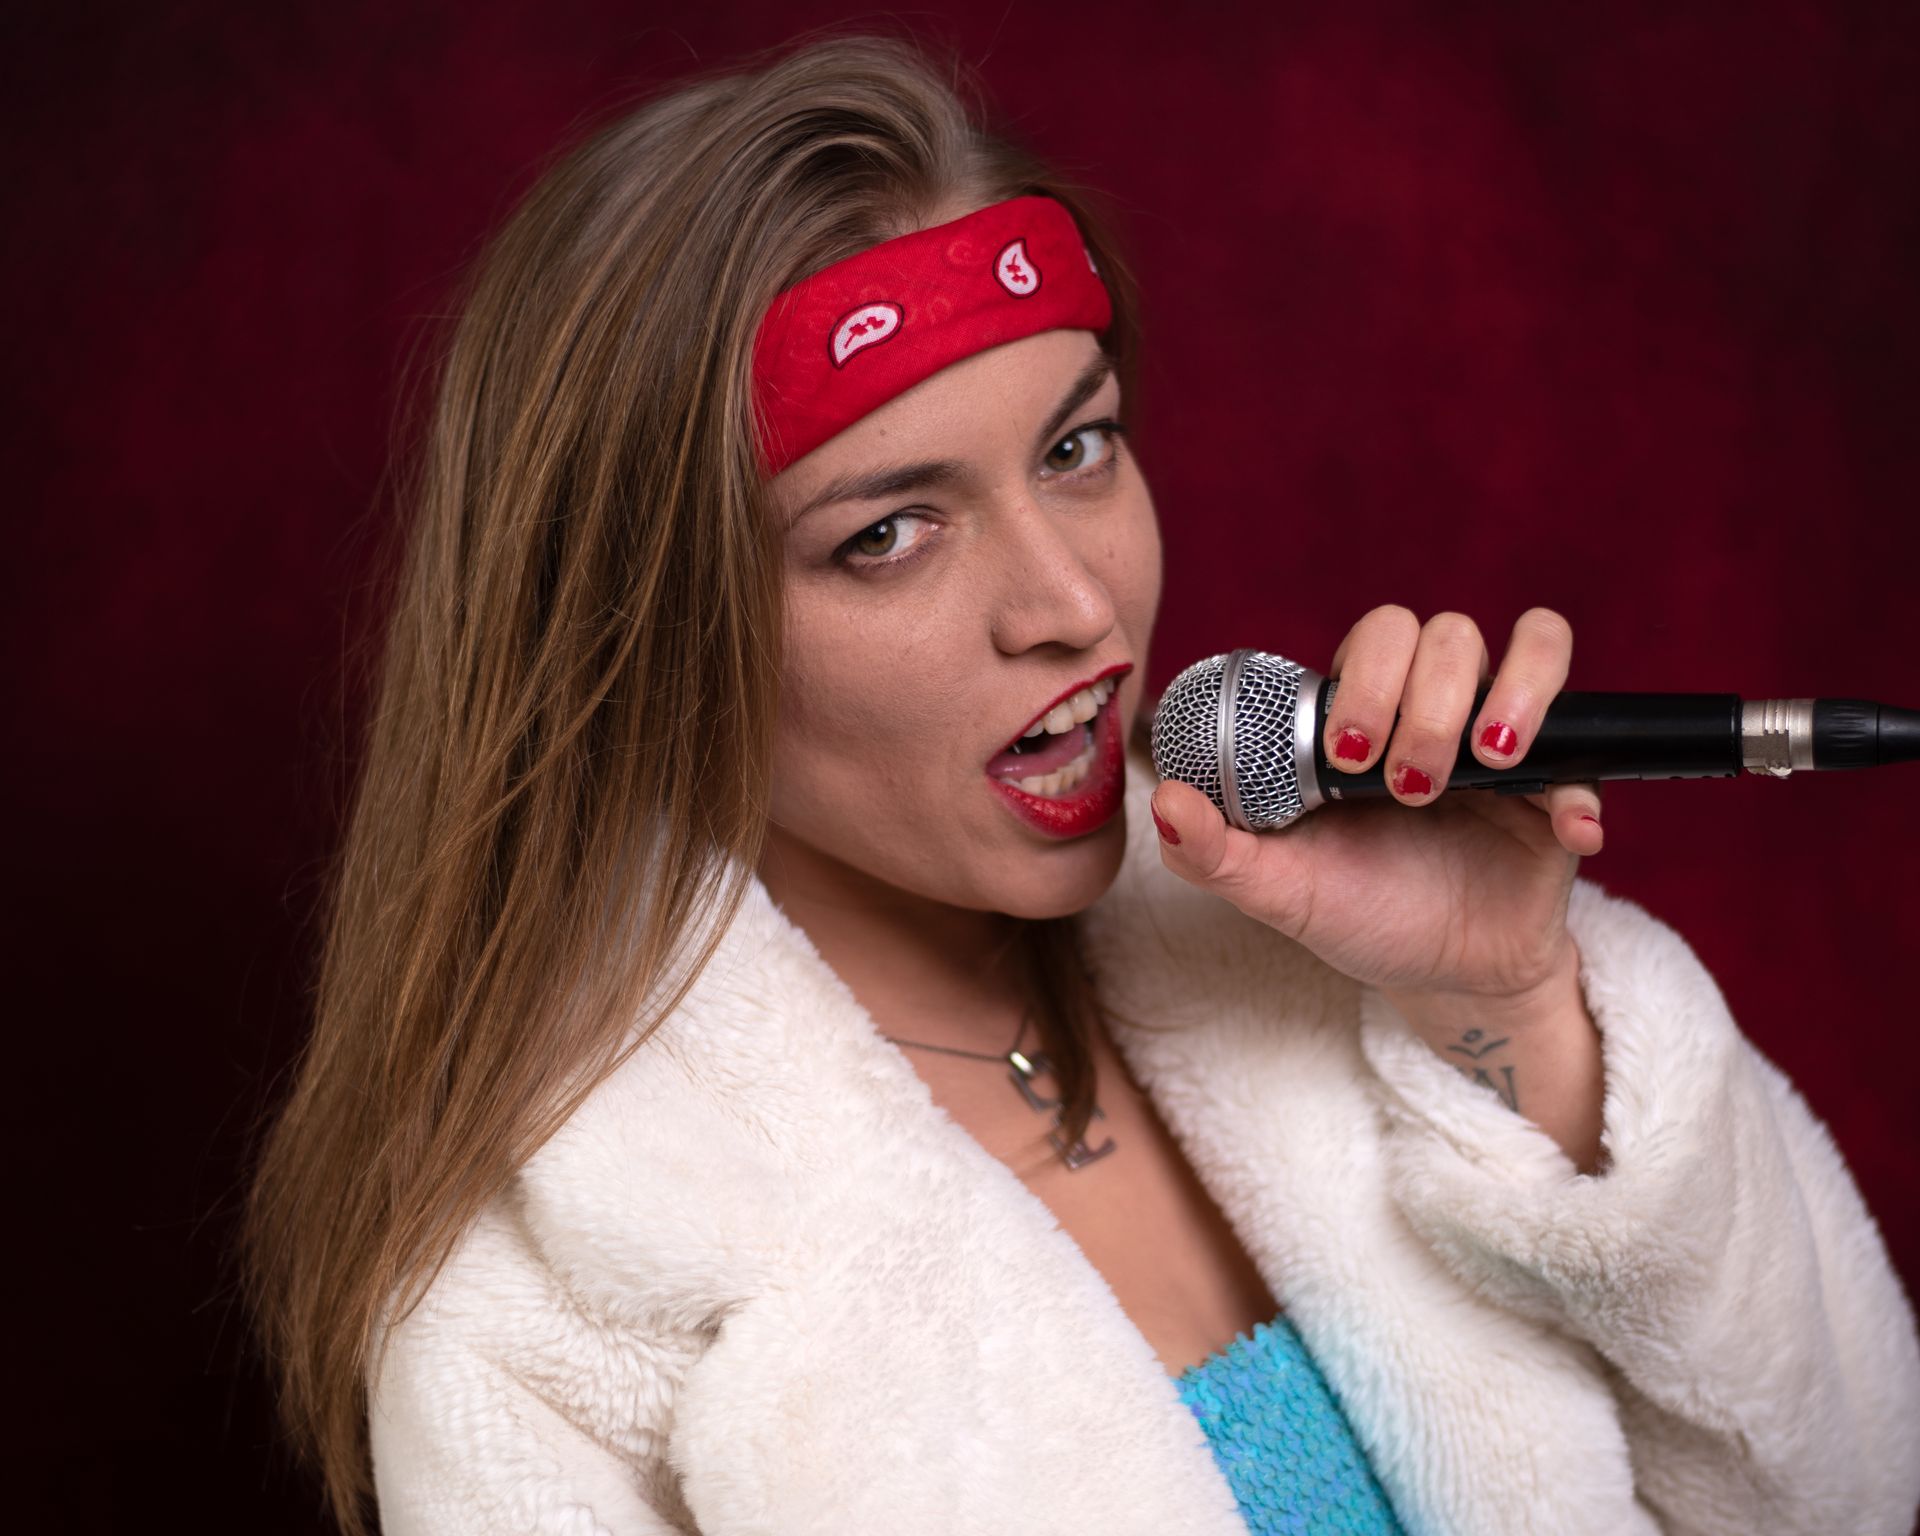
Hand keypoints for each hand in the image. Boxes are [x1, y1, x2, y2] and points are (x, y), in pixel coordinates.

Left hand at [1150, 606, 1602, 1004]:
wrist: (1437, 978)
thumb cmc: (1356, 911)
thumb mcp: (1279, 890)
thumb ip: (1214, 852)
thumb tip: (1163, 802)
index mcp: (1370, 712)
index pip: (1379, 636)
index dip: (1368, 676)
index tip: (1346, 756)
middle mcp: (1441, 709)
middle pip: (1450, 632)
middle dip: (1426, 701)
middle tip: (1407, 784)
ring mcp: (1508, 742)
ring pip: (1535, 648)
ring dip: (1510, 697)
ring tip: (1487, 764)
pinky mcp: (1562, 793)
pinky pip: (1592, 757)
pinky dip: (1579, 792)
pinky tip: (1564, 831)